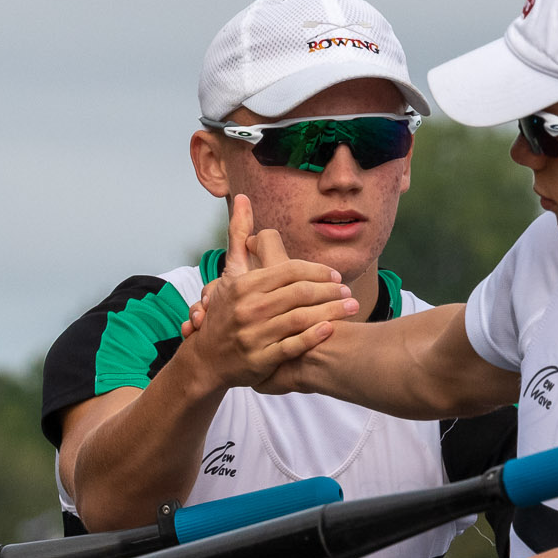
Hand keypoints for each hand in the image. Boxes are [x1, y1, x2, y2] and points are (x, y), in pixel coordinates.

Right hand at [180, 194, 357, 389]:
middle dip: (329, 291)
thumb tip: (244, 197)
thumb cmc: (224, 311)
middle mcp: (248, 308)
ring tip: (350, 307)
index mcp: (244, 285)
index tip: (334, 275)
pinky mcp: (260, 359)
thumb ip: (238, 234)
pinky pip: (292, 346)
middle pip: (299, 294)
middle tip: (347, 291)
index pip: (289, 271)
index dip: (316, 271)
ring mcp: (254, 335)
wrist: (206, 358)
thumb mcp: (228, 272)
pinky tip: (331, 329)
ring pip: (300, 319)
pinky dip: (313, 337)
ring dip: (331, 311)